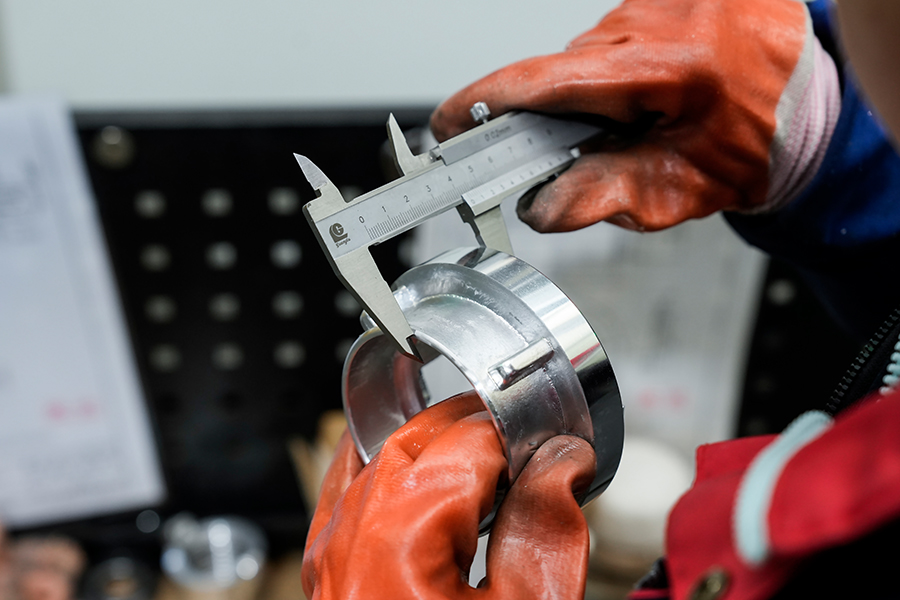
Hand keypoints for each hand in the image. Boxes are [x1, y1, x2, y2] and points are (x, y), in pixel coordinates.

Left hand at [301, 393, 596, 598]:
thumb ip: (546, 528)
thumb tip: (563, 459)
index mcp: (401, 535)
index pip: (467, 440)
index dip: (520, 432)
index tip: (556, 446)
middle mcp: (351, 535)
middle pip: (416, 436)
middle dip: (476, 429)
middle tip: (527, 447)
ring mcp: (330, 553)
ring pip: (378, 455)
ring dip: (433, 444)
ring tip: (485, 464)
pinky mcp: (327, 571)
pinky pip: (346, 489)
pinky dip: (385, 464)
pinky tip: (412, 464)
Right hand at [431, 0, 839, 232]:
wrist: (803, 99)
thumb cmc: (750, 143)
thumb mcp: (682, 188)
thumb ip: (607, 198)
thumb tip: (542, 208)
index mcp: (664, 65)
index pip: (547, 81)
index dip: (485, 104)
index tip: (444, 126)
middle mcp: (653, 19)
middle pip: (560, 75)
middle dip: (557, 121)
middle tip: (590, 154)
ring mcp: (652, 1)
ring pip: (581, 61)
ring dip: (591, 99)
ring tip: (640, 122)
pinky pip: (606, 43)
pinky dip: (611, 76)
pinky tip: (648, 95)